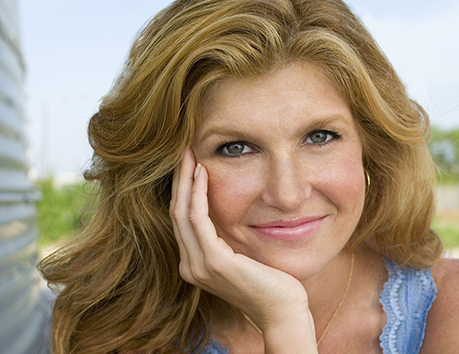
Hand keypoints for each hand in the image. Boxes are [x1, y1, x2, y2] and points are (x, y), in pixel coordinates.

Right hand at [170, 148, 312, 335]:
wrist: (283, 309)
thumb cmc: (270, 281)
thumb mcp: (242, 253)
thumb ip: (228, 236)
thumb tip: (229, 208)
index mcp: (195, 263)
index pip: (181, 219)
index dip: (182, 188)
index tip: (188, 161)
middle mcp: (190, 266)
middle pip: (176, 212)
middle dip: (179, 178)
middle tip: (184, 149)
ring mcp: (199, 266)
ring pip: (182, 212)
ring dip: (185, 180)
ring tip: (190, 154)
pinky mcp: (214, 262)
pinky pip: (198, 219)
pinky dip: (198, 193)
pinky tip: (203, 173)